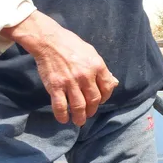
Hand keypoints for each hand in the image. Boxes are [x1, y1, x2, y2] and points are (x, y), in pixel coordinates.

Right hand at [2, 11, 117, 125]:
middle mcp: (85, 76)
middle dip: (92, 110)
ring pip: (79, 107)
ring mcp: (70, 82)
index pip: (107, 88)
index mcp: (97, 66)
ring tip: (79, 121)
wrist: (49, 41)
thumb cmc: (71, 45)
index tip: (100, 101)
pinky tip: (64, 119)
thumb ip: (102, 69)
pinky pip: (60, 106)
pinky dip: (62, 116)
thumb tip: (113, 83)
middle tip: (89, 113)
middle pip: (94, 100)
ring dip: (80, 117)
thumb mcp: (92, 53)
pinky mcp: (55, 87)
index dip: (105, 98)